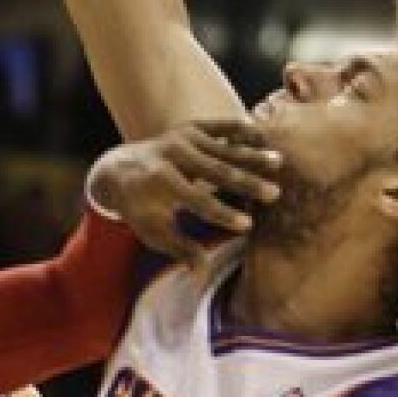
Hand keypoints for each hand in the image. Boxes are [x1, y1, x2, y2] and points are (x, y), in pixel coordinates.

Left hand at [90, 120, 281, 267]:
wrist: (118, 168)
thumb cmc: (139, 207)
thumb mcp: (152, 230)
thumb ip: (178, 248)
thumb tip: (202, 270)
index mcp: (160, 181)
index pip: (197, 200)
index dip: (222, 214)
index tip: (247, 225)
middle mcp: (171, 154)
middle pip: (215, 170)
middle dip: (246, 183)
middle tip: (274, 194)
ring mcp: (181, 137)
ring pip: (222, 148)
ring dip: (251, 155)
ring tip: (278, 162)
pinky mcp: (189, 127)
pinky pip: (218, 126)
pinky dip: (239, 128)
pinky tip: (262, 134)